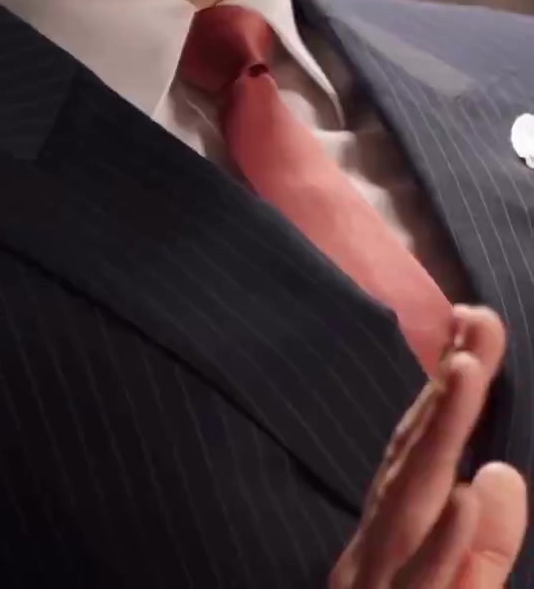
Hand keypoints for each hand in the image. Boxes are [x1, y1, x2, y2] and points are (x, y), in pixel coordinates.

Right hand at [329, 304, 527, 587]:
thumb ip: (479, 549)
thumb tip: (502, 474)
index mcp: (391, 535)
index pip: (421, 450)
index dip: (446, 387)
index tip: (471, 323)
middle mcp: (379, 546)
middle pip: (417, 459)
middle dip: (449, 388)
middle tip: (480, 318)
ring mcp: (380, 585)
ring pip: (413, 503)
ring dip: (441, 434)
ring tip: (470, 370)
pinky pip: (425, 585)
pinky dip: (444, 544)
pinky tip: (464, 499)